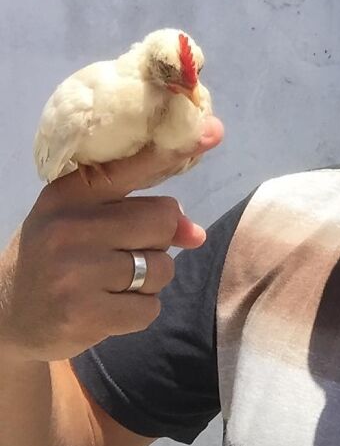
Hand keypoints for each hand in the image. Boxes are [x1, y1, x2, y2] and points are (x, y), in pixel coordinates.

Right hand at [0, 117, 223, 362]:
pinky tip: (108, 306)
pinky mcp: (85, 314)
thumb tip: (196, 234)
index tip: (213, 131)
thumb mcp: (87, 219)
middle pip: (163, 219)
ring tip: (113, 281)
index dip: (176, 148)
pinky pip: (149, 308)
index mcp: (73, 191)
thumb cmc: (59, 253)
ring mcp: (76, 272)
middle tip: (127, 250)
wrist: (7, 313)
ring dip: (150, 279)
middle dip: (160, 239)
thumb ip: (142, 214)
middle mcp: (72, 225)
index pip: (134, 164)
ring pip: (161, 268)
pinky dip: (138, 311)